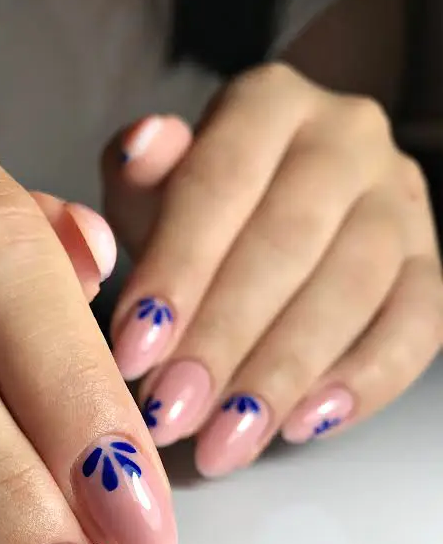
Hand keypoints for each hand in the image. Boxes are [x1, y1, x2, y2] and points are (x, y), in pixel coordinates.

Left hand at [103, 64, 442, 475]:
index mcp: (268, 102)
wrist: (281, 200)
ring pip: (351, 291)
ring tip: (223, 441)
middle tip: (171, 415)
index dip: (175, 273)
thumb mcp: (154, 185)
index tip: (131, 353)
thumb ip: (139, 176)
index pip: (218, 184)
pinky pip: (417, 327)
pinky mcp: (432, 262)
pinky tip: (303, 427)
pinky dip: (363, 383)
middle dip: (222, 342)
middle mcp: (346, 136)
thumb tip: (139, 145)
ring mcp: (398, 199)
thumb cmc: (202, 207)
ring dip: (282, 376)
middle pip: (286, 245)